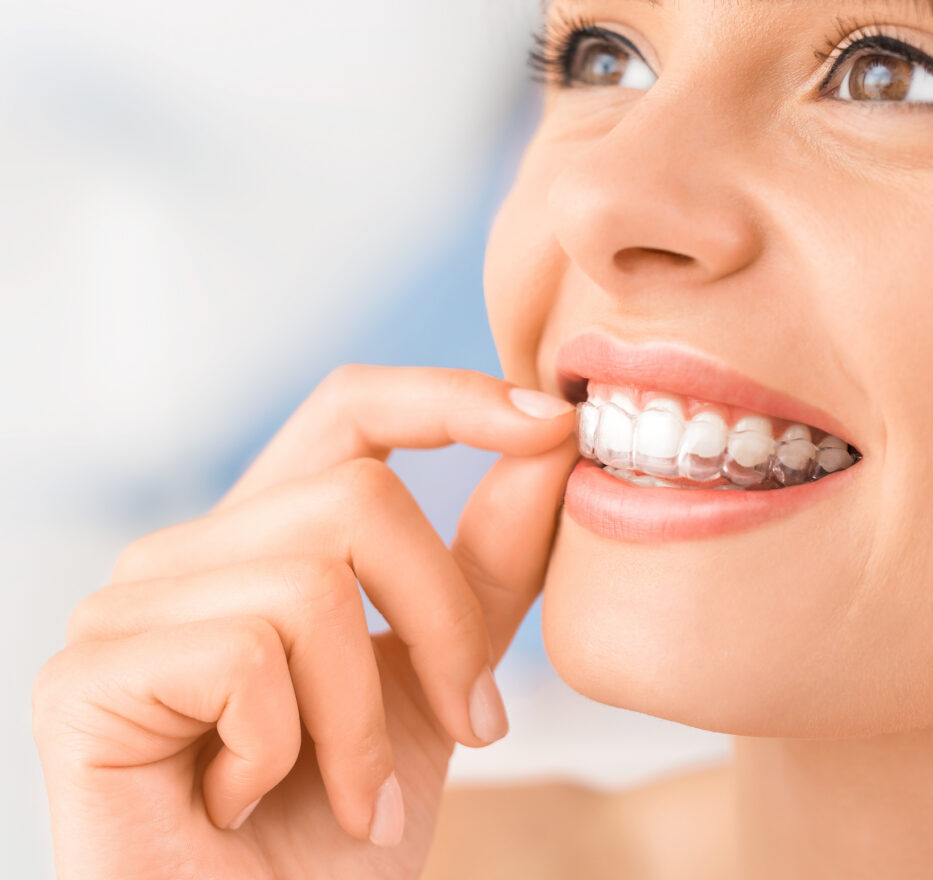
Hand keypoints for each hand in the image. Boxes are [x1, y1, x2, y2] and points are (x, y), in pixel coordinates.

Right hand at [32, 365, 577, 879]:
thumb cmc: (346, 826)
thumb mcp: (440, 675)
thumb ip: (484, 562)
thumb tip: (548, 441)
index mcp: (267, 538)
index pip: (353, 410)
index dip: (450, 398)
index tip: (551, 423)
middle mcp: (190, 551)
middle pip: (359, 494)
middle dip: (442, 620)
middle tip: (470, 722)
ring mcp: (129, 606)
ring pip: (313, 583)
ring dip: (366, 720)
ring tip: (352, 797)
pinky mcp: (87, 675)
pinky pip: (247, 656)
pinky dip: (287, 751)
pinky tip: (246, 804)